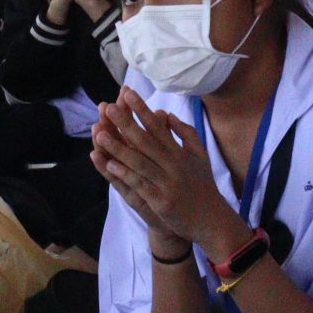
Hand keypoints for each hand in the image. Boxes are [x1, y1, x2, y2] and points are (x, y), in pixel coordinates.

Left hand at [89, 91, 244, 250]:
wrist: (212, 220)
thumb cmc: (202, 186)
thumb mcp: (200, 155)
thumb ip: (185, 133)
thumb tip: (166, 114)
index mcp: (180, 152)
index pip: (158, 126)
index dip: (142, 109)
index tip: (128, 93)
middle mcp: (173, 164)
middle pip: (145, 140)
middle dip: (126, 122)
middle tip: (109, 107)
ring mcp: (167, 182)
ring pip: (139, 161)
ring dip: (118, 146)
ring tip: (100, 133)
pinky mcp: (161, 200)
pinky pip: (140, 184)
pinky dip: (125, 173)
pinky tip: (110, 164)